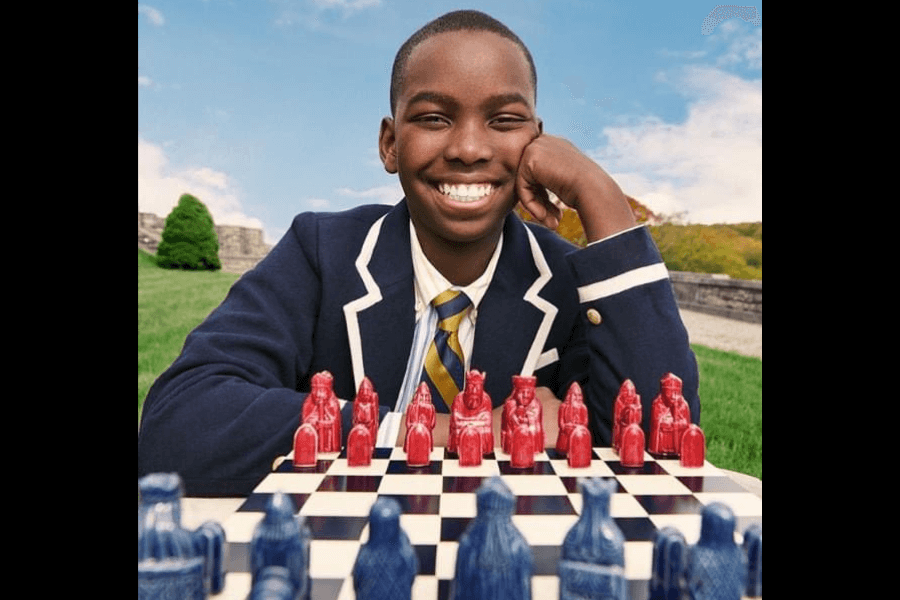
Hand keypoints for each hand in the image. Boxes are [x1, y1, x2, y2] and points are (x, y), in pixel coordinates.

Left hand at [515, 134, 636, 241]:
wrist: (594, 189)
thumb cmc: (587, 192)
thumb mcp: (565, 184)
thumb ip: (548, 184)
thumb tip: (533, 196)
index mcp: (556, 147)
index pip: (538, 175)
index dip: (544, 198)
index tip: (556, 215)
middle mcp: (546, 143)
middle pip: (529, 179)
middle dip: (539, 203)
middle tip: (552, 223)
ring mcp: (537, 147)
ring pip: (524, 184)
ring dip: (536, 207)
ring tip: (551, 223)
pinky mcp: (530, 158)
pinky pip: (522, 186)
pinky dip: (530, 204)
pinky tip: (543, 215)